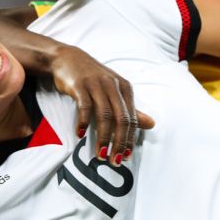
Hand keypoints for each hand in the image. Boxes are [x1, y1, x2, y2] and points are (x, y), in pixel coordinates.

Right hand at [49, 45, 155, 162]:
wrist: (67, 58)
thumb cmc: (93, 78)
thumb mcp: (114, 91)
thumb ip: (130, 109)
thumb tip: (152, 124)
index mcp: (124, 88)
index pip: (131, 118)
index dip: (129, 139)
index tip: (125, 157)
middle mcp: (113, 86)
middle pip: (120, 118)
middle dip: (119, 142)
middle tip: (114, 160)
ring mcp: (96, 84)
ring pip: (104, 115)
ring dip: (103, 137)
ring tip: (100, 153)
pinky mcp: (80, 85)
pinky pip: (84, 106)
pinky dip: (83, 121)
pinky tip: (79, 134)